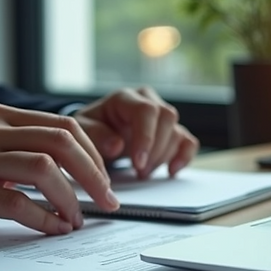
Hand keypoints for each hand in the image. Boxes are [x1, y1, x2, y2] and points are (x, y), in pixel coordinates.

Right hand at [0, 103, 119, 234]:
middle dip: (95, 176)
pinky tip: (51, 229)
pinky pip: (16, 203)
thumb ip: (16, 150)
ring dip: (71, 199)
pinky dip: (43, 219)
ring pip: (45, 170)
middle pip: (63, 142)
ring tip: (77, 220)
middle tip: (107, 203)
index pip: (65, 126)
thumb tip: (66, 175)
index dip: (94, 155)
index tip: (106, 182)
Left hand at [72, 86, 199, 178]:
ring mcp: (161, 115)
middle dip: (154, 150)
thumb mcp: (81, 132)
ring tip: (142, 173)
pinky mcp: (171, 131)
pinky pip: (188, 141)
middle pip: (167, 118)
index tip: (138, 163)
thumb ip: (94, 135)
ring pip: (177, 132)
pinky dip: (183, 157)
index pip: (146, 110)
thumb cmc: (89, 130)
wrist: (96, 134)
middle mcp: (147, 101)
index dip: (146, 137)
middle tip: (139, 172)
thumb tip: (116, 145)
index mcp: (124, 98)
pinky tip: (170, 171)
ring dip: (162, 157)